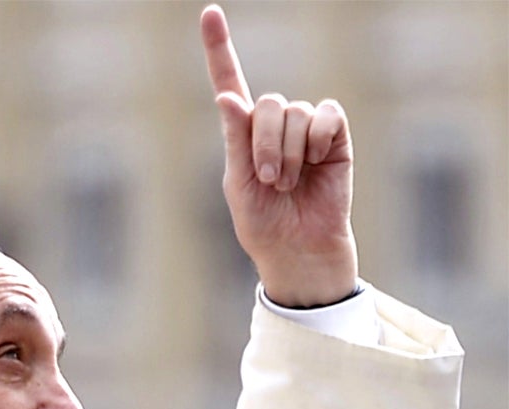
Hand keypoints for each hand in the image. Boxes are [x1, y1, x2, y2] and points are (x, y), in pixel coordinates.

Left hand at [200, 4, 357, 307]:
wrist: (298, 248)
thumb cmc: (262, 222)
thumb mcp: (238, 184)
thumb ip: (236, 141)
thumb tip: (227, 97)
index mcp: (242, 133)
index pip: (229, 81)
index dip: (220, 48)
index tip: (209, 13)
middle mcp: (273, 124)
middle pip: (267, 103)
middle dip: (265, 144)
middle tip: (268, 180)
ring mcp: (306, 128)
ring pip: (296, 113)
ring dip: (289, 153)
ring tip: (288, 184)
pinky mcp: (335, 137)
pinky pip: (327, 116)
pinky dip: (319, 140)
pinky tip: (318, 162)